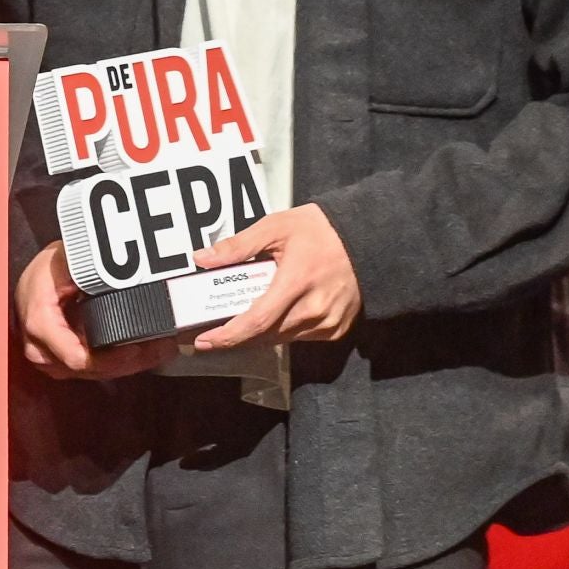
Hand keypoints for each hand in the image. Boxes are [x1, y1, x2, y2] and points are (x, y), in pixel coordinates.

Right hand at [15, 240, 183, 380]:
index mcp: (40, 323)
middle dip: (128, 362)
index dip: (109, 359)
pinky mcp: (64, 361)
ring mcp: (52, 358)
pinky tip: (145, 351)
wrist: (38, 274)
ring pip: (94, 372)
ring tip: (160, 348)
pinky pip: (93, 367)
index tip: (136, 348)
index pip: (76, 357)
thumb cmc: (49, 267)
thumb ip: (91, 272)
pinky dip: (120, 361)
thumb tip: (125, 276)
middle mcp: (42, 347)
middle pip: (89, 369)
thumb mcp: (68, 261)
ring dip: (128, 364)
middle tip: (161, 347)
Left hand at [190, 204, 361, 350]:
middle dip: (236, 336)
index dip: (228, 335)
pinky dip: (281, 330)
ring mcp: (328, 322)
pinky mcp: (337, 329)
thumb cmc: (320, 230)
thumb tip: (203, 258)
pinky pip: (300, 337)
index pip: (257, 320)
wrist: (366, 238)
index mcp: (296, 281)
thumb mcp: (274, 227)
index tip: (204, 341)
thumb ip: (237, 246)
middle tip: (211, 330)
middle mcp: (314, 308)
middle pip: (266, 334)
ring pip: (282, 338)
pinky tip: (272, 316)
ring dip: (258, 334)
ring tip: (237, 321)